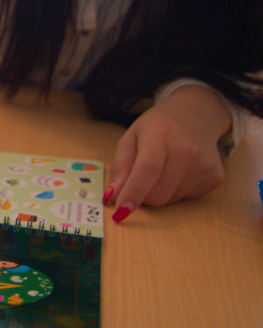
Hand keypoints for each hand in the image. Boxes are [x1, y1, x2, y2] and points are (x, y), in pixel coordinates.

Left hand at [105, 85, 229, 221]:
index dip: (134, 193)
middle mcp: (187, 151)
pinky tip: (179, 172)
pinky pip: (186, 199)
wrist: (195, 116)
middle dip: (142, 195)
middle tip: (140, 178)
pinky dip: (176, 192)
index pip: (147, 170)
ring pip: (171, 200)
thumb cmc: (156, 128)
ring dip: (160, 192)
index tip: (121, 211)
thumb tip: (113, 196)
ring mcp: (204, 166)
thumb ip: (120, 166)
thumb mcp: (130, 137)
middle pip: (158, 194)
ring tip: (163, 169)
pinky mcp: (215, 178)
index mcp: (160, 136)